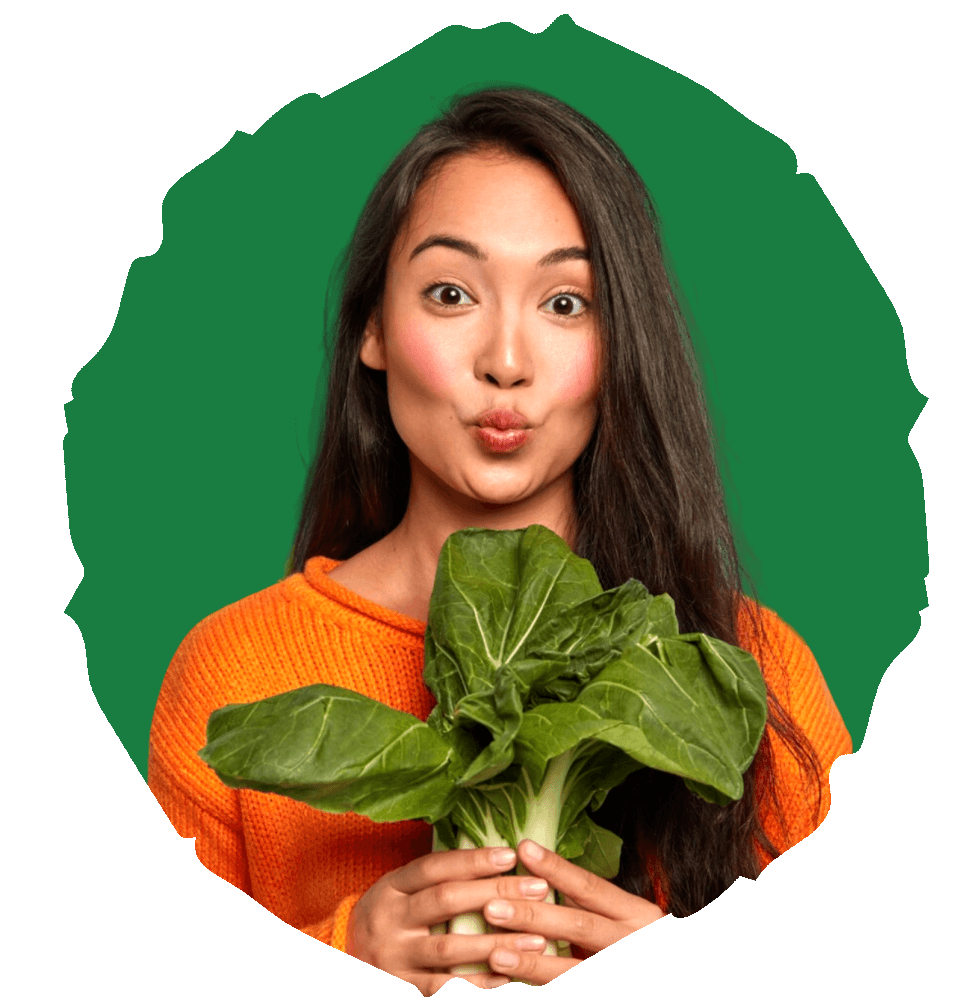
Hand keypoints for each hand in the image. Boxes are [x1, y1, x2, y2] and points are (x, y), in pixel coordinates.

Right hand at [345, 844, 553, 993]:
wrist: (346, 957)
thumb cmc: (389, 921)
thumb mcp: (399, 892)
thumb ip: (436, 879)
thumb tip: (496, 858)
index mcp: (392, 887)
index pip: (434, 867)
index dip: (473, 860)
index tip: (511, 854)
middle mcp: (389, 918)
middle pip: (446, 900)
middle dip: (496, 893)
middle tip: (538, 889)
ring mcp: (393, 957)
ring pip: (448, 947)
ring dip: (496, 943)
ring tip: (537, 938)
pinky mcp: (401, 987)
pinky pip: (441, 988)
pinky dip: (476, 984)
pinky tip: (506, 978)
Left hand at [481, 839, 665, 983]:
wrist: (674, 994)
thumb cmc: (627, 943)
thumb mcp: (620, 919)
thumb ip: (585, 903)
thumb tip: (533, 873)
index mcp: (637, 914)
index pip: (590, 886)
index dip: (556, 868)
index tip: (522, 849)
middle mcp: (633, 940)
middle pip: (580, 926)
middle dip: (534, 916)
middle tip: (493, 907)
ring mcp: (619, 970)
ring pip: (573, 969)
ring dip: (531, 964)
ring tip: (495, 955)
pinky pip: (570, 986)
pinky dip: (540, 987)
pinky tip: (510, 986)